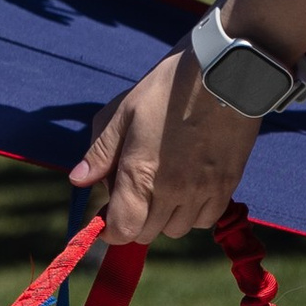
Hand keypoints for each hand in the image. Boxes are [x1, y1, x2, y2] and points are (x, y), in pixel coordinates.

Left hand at [71, 49, 259, 244]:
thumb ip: (101, 152)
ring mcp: (202, 191)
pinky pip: (206, 220)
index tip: (107, 217)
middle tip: (135, 190)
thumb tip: (79, 181)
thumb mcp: (123, 112)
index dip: (110, 230)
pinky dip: (193, 213)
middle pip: (147, 233)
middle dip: (135, 219)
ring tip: (163, 188)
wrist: (224, 73)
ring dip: (164, 217)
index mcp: (139, 173)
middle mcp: (171, 190)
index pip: (122, 230)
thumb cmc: (168, 88)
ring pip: (177, 229)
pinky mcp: (227, 186)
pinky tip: (188, 189)